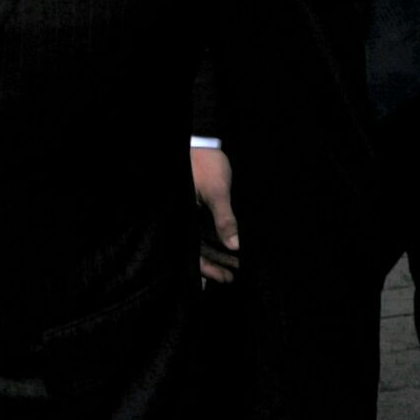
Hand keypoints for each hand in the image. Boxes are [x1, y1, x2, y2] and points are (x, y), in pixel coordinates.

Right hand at [192, 144, 238, 284]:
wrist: (201, 142)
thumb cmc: (205, 165)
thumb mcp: (217, 192)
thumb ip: (225, 220)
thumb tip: (236, 246)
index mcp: (182, 218)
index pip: (193, 252)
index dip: (209, 268)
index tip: (226, 277)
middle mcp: (183, 220)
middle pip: (197, 250)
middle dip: (217, 263)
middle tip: (235, 274)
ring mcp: (189, 214)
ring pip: (202, 240)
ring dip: (219, 251)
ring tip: (237, 263)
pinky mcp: (195, 207)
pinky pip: (204, 229)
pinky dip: (217, 237)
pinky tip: (230, 244)